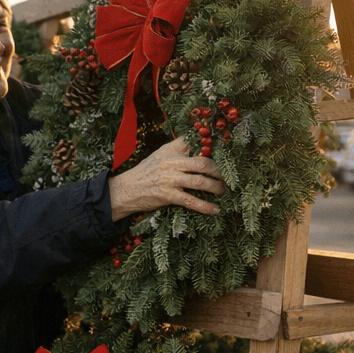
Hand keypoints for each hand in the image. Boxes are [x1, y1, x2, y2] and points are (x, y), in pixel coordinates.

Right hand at [107, 138, 225, 220]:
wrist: (127, 189)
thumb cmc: (145, 171)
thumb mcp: (160, 153)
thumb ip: (177, 147)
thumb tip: (195, 142)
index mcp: (171, 152)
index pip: (194, 145)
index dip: (209, 149)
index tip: (222, 155)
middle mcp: (172, 164)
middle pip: (202, 163)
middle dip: (218, 171)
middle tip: (225, 176)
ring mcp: (171, 180)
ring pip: (199, 182)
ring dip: (215, 187)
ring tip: (222, 190)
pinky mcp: (168, 196)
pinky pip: (190, 201)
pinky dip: (205, 206)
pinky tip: (215, 210)